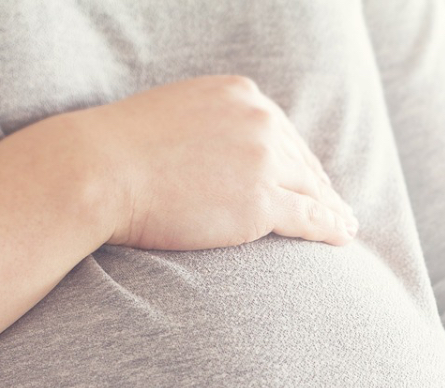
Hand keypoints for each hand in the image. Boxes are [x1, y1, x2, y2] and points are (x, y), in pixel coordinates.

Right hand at [69, 74, 357, 250]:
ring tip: (345, 225)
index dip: (297, 160)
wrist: (99, 171)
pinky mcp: (261, 202)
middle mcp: (260, 120)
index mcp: (240, 95)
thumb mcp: (173, 117)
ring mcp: (264, 161)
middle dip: (318, 186)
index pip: (281, 131)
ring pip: (312, 189)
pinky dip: (332, 228)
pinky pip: (310, 217)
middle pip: (301, 160)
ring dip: (333, 209)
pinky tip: (343, 236)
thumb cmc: (119, 151)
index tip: (309, 179)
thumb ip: (207, 127)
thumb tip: (216, 151)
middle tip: (335, 206)